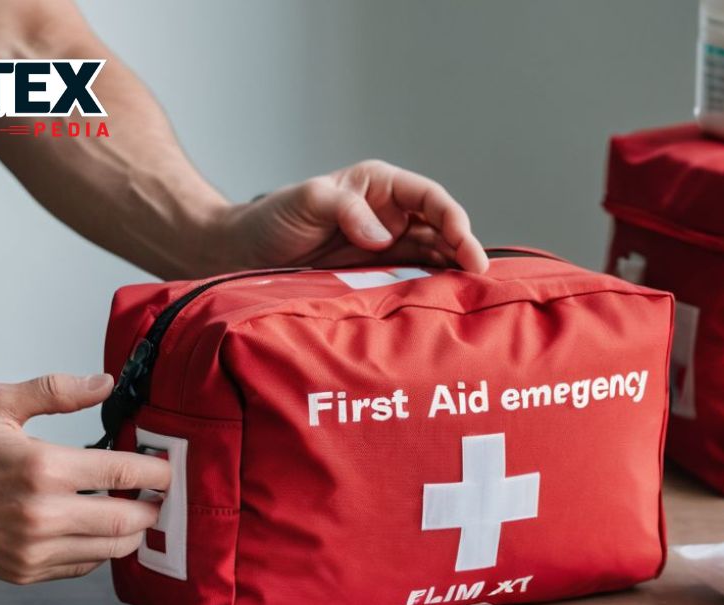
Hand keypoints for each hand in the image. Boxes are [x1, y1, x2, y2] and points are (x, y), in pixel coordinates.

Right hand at [0, 373, 168, 583]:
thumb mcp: (0, 402)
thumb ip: (58, 390)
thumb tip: (106, 383)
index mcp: (42, 468)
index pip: (125, 473)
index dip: (157, 470)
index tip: (167, 465)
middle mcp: (43, 514)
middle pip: (129, 520)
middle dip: (154, 506)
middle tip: (161, 492)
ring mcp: (34, 549)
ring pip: (112, 550)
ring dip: (134, 531)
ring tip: (136, 510)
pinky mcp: (25, 571)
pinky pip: (84, 567)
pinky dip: (101, 549)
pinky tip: (99, 528)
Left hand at [210, 159, 488, 274]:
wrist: (245, 253)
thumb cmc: (273, 218)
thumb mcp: (306, 201)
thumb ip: (344, 210)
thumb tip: (382, 234)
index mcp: (378, 185)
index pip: (428, 197)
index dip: (452, 218)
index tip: (464, 243)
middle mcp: (389, 212)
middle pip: (439, 227)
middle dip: (462, 246)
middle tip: (478, 275)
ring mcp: (385, 244)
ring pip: (431, 254)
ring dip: (451, 269)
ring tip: (469, 291)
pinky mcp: (376, 272)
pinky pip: (411, 277)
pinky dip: (429, 286)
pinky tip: (442, 300)